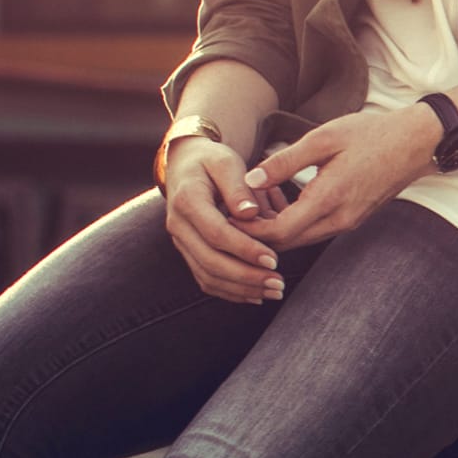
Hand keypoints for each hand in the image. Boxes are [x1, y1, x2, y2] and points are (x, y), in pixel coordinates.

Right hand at [163, 141, 284, 303]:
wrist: (187, 165)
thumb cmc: (212, 161)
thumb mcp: (226, 162)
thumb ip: (238, 187)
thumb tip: (250, 213)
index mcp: (187, 200)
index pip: (216, 233)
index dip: (244, 250)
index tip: (273, 260)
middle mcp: (179, 225)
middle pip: (210, 261)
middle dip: (246, 276)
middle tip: (278, 283)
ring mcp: (182, 241)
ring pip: (207, 275)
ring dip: (241, 289)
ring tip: (274, 291)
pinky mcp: (189, 251)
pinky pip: (205, 278)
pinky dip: (230, 291)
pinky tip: (256, 296)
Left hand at [244, 107, 442, 249]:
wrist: (418, 142)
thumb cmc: (372, 134)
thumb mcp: (324, 138)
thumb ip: (285, 162)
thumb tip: (250, 180)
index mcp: (329, 199)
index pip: (278, 233)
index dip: (247, 231)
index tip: (224, 215)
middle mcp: (339, 219)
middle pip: (285, 243)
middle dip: (255, 233)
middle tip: (231, 210)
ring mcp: (348, 222)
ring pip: (299, 239)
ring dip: (273, 228)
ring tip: (251, 203)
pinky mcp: (352, 218)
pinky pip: (313, 230)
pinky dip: (291, 222)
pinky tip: (280, 200)